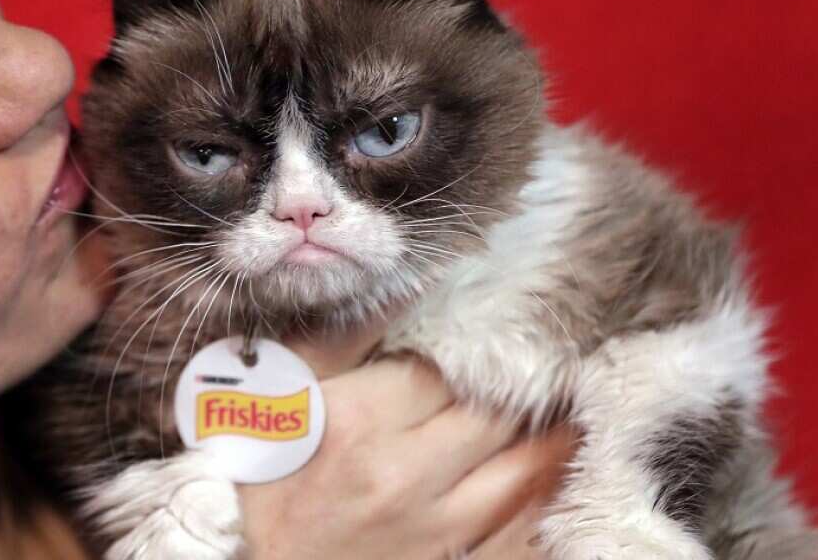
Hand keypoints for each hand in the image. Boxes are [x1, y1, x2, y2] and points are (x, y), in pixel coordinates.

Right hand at [238, 328, 573, 558]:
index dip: (472, 346)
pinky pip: (521, 525)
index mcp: (358, 420)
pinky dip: (546, 490)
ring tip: (571, 403)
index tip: (494, 328)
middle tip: (549, 357)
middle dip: (522, 384)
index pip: (444, 367)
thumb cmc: (257, 470)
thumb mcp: (279, 391)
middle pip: (494, 414)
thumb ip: (341, 336)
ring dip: (552, 433)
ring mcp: (432, 527)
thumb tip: (403, 284)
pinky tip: (557, 463)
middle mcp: (403, 475)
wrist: (245, 558)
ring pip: (526, 469)